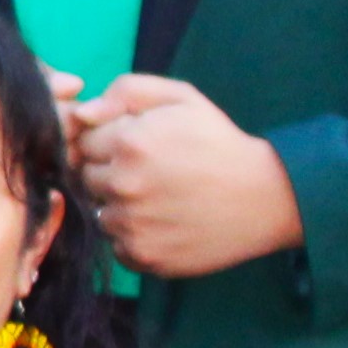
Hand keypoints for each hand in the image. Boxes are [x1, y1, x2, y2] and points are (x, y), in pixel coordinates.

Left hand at [65, 74, 303, 278]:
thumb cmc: (219, 142)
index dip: (109, 141)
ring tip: (160, 198)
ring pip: (100, 212)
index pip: (84, 140)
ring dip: (120, 206)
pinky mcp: (142, 255)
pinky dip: (133, 235)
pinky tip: (163, 222)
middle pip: (86, 177)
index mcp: (129, 141)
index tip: (139, 146)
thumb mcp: (181, 98)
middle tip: (151, 173)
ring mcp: (132, 224)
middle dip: (110, 172)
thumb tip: (82, 113)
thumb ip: (126, 92)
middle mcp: (124, 184)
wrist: (264, 197)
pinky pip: (116, 244)